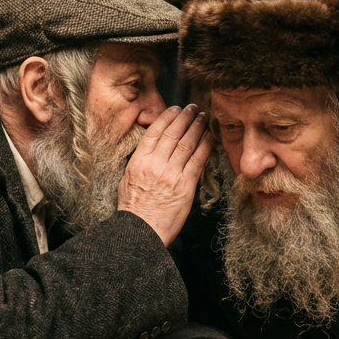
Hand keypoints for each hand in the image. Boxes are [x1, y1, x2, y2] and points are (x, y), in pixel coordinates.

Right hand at [118, 104, 213, 246]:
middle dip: (185, 117)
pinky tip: (210, 138)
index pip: (155, 132)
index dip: (167, 117)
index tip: (175, 109)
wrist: (140, 232)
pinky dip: (205, 147)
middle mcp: (155, 165)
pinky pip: (198, 161)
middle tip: (193, 107)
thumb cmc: (134, 210)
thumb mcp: (128, 179)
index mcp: (139, 161)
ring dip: (197, 127)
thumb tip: (153, 148)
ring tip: (203, 117)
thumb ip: (141, 162)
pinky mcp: (185, 186)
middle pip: (173, 134)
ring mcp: (171, 175)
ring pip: (187, 144)